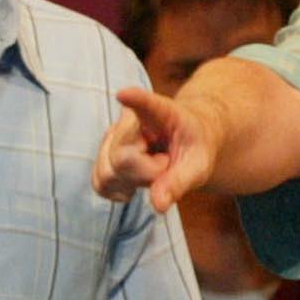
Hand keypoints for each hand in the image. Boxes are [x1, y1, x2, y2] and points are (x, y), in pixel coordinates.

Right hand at [94, 87, 218, 212]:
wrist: (187, 138)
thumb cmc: (194, 146)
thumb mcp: (199, 165)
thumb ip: (179, 182)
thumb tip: (158, 205)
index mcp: (161, 112)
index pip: (145, 104)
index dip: (134, 100)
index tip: (123, 94)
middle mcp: (129, 120)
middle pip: (121, 158)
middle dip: (145, 174)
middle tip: (166, 164)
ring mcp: (113, 136)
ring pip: (106, 172)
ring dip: (131, 183)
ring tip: (152, 171)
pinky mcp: (104, 154)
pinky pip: (99, 182)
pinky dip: (117, 190)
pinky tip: (135, 183)